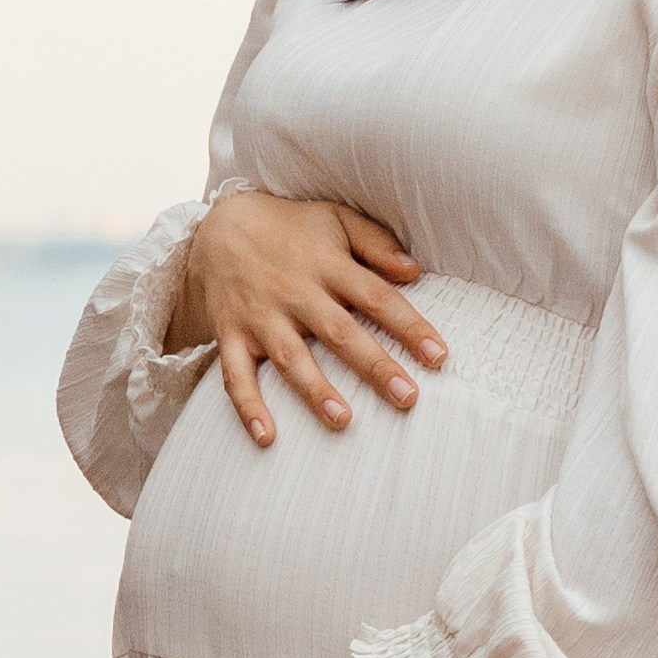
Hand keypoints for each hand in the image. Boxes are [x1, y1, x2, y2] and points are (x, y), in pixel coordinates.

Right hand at [164, 186, 446, 445]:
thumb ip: (376, 242)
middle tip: (407, 398)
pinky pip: (236, 375)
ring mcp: (261, 316)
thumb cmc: (292, 229)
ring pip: (291, 358)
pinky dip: (248, 407)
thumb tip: (415, 270)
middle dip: (374, 366)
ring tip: (343, 421)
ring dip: (315, 390)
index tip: (439, 356)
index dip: (409, 326)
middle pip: (339, 333)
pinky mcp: (232, 335)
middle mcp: (296, 292)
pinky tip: (267, 438)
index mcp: (327, 264)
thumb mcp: (336, 219)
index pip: (376, 297)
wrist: (219, 228)